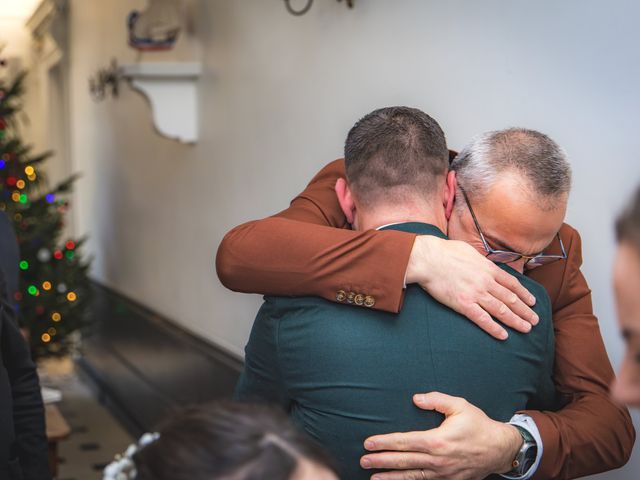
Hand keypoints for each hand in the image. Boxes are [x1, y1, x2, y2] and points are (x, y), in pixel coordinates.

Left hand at [361, 393, 522, 479]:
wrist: (500, 449)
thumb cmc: (479, 425)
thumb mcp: (460, 406)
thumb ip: (436, 400)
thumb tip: (416, 398)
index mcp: (437, 440)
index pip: (404, 442)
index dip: (385, 442)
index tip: (368, 442)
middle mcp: (438, 460)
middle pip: (403, 461)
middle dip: (381, 461)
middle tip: (363, 460)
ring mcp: (443, 473)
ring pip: (411, 476)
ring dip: (391, 476)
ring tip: (373, 477)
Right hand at [406, 235, 537, 339]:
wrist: (428, 259)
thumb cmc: (445, 252)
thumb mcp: (469, 250)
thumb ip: (480, 260)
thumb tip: (484, 263)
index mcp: (488, 268)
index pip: (512, 283)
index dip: (524, 294)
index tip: (532, 302)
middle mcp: (486, 282)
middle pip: (511, 299)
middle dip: (525, 311)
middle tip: (535, 320)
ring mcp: (476, 294)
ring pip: (501, 310)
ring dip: (516, 321)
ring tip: (526, 328)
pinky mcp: (464, 304)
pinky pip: (483, 319)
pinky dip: (495, 328)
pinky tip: (504, 335)